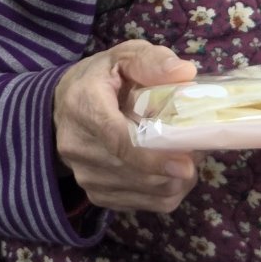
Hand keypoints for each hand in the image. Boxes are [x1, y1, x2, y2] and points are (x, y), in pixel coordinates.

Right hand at [52, 40, 199, 213]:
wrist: (61, 108)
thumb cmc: (100, 79)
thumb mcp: (123, 57)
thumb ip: (151, 62)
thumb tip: (185, 74)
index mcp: (83, 106)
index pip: (117, 141)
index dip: (152, 157)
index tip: (186, 163)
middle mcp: (78, 147)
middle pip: (136, 172)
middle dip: (176, 165)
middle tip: (199, 147)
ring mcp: (86, 176)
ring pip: (147, 192)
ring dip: (176, 180)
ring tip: (187, 156)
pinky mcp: (97, 195)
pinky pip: (144, 204)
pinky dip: (166, 191)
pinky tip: (170, 171)